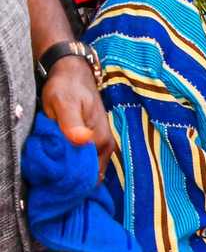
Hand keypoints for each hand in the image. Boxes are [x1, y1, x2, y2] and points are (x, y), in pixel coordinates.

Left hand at [40, 56, 113, 178]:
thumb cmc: (67, 88)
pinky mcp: (97, 141)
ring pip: (89, 168)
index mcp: (101, 140)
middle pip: (91, 174)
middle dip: (73, 177)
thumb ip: (71, 123)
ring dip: (74, 170)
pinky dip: (76, 163)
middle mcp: (106, 146)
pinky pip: (88, 160)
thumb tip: (82, 140)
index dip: (71, 178)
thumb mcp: (64, 103)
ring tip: (56, 165)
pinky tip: (63, 158)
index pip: (89, 173)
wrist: (74, 74)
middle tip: (53, 172)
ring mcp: (102, 144)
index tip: (55, 175)